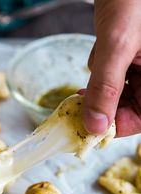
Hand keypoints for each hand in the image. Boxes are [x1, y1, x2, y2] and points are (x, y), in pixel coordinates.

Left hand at [83, 0, 140, 136]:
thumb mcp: (117, 44)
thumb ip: (105, 87)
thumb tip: (95, 126)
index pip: (140, 119)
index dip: (115, 126)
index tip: (87, 127)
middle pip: (127, 108)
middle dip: (102, 103)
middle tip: (80, 101)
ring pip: (117, 92)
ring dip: (99, 84)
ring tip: (98, 60)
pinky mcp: (130, 56)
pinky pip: (112, 74)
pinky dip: (101, 66)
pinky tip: (101, 47)